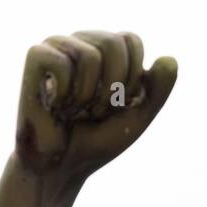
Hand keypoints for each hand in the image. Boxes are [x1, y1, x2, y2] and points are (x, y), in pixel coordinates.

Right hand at [14, 30, 176, 182]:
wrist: (61, 166)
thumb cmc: (97, 139)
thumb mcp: (137, 116)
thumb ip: (157, 90)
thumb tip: (170, 58)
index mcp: (107, 51)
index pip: (131, 40)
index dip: (131, 76)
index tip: (118, 102)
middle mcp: (82, 41)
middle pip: (112, 43)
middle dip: (112, 86)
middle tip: (96, 109)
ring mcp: (57, 46)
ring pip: (88, 55)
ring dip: (88, 94)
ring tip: (75, 109)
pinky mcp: (35, 57)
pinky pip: (60, 63)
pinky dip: (64, 93)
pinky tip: (55, 104)